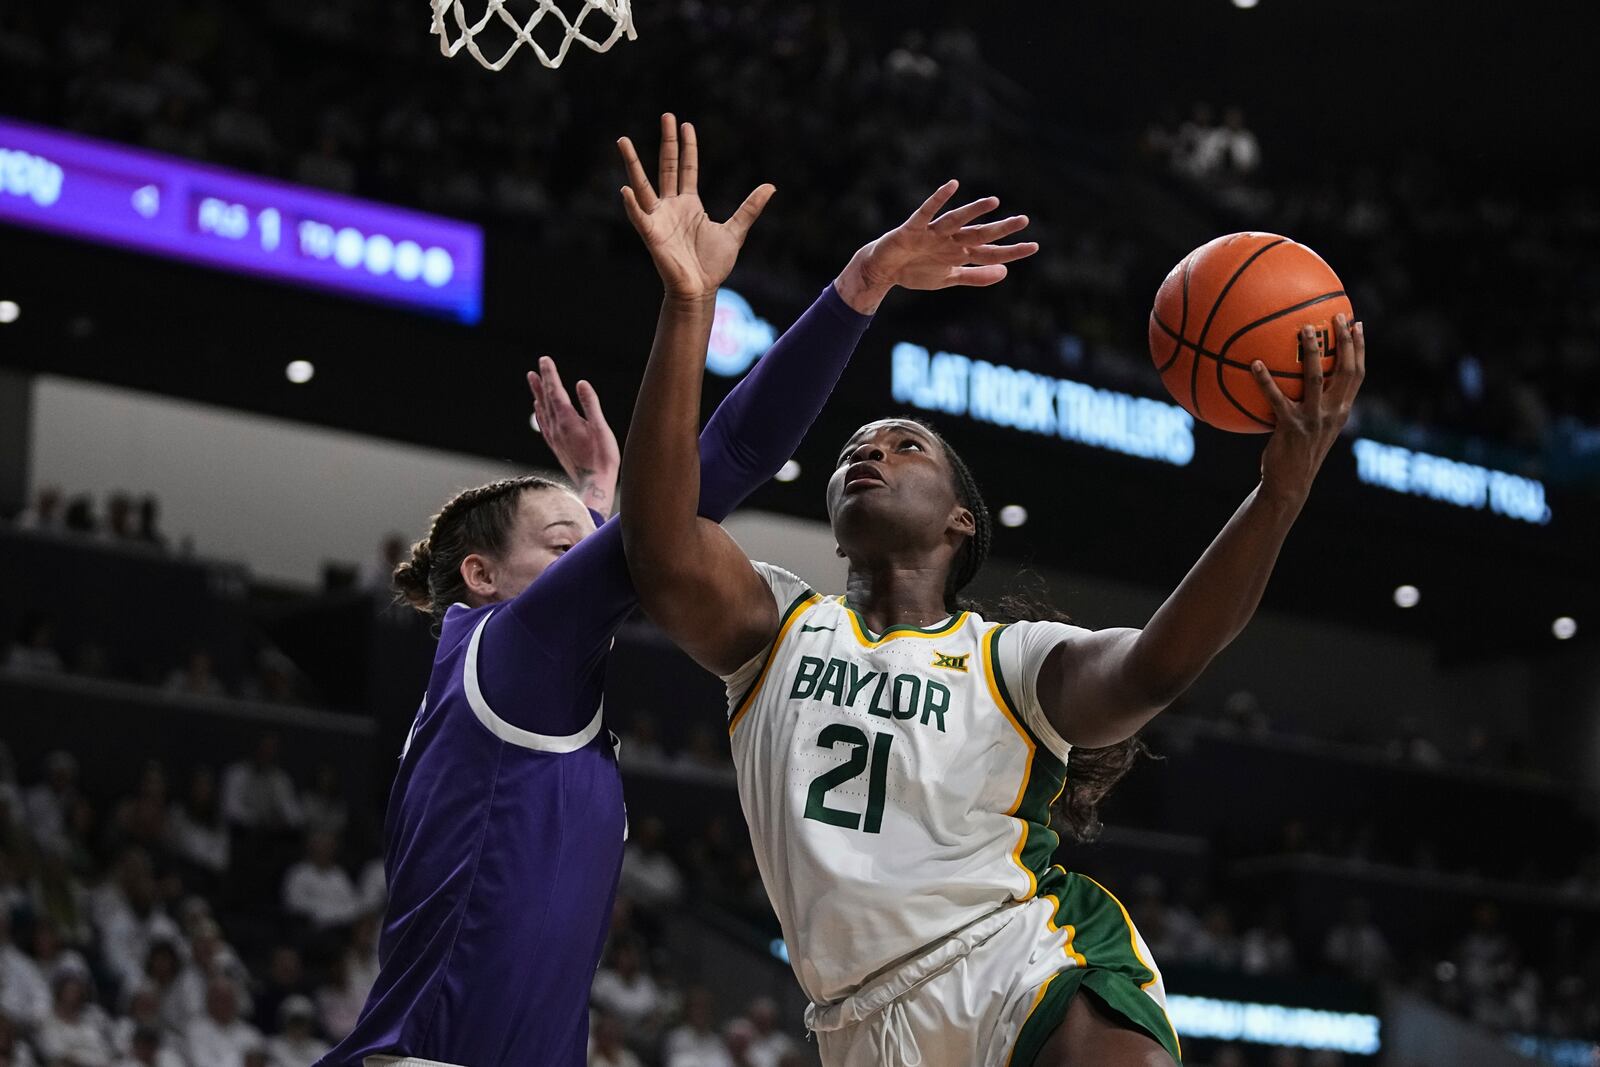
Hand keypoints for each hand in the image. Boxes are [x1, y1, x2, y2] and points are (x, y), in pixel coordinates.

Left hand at [528, 357, 619, 518]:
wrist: (594, 485)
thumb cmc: (603, 458)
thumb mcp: (602, 429)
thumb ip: (591, 405)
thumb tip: (581, 383)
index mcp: (567, 420)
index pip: (555, 391)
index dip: (550, 374)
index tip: (545, 359)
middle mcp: (557, 428)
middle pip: (546, 399)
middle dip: (543, 381)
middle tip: (537, 366)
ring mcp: (554, 438)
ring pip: (542, 410)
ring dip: (537, 394)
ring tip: (533, 380)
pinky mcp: (556, 447)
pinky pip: (544, 424)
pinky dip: (539, 412)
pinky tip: (538, 408)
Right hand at [617, 114, 775, 300]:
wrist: (700, 289)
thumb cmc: (712, 264)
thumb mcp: (736, 231)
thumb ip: (750, 208)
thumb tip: (771, 186)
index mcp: (689, 204)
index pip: (686, 168)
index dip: (687, 146)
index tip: (686, 124)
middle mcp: (671, 206)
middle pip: (666, 166)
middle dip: (667, 141)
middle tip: (667, 115)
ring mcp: (658, 218)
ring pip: (643, 185)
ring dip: (632, 164)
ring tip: (622, 141)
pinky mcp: (651, 235)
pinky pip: (638, 216)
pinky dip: (631, 204)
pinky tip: (625, 189)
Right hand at [834, 180, 1038, 313]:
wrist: (884, 270)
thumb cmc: (915, 270)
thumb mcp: (948, 279)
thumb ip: (976, 276)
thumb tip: (1005, 272)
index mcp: (959, 253)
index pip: (990, 252)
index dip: (1011, 251)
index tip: (1034, 247)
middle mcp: (950, 240)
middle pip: (979, 234)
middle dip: (1000, 229)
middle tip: (1024, 220)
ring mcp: (933, 233)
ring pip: (957, 221)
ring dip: (973, 211)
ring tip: (993, 202)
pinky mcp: (913, 228)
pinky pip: (927, 212)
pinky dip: (938, 199)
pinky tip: (951, 186)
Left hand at [1250, 315, 1366, 505]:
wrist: (1290, 483)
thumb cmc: (1298, 452)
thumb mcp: (1315, 427)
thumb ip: (1315, 404)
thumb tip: (1301, 378)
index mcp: (1341, 411)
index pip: (1358, 374)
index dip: (1360, 348)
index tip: (1358, 323)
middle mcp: (1333, 413)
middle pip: (1346, 371)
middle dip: (1344, 342)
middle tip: (1337, 316)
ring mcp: (1313, 419)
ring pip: (1316, 379)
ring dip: (1312, 352)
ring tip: (1304, 329)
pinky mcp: (1291, 427)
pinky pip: (1276, 398)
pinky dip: (1265, 380)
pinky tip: (1254, 364)